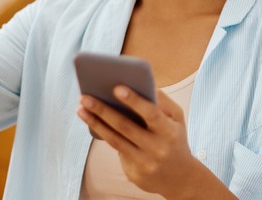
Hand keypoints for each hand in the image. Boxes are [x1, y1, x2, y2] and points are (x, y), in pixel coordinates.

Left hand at [77, 87, 217, 197]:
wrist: (180, 178)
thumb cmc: (175, 139)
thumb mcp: (177, 119)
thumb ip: (163, 101)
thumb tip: (142, 84)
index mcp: (170, 132)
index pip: (152, 114)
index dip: (135, 101)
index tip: (116, 88)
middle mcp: (157, 149)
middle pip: (125, 127)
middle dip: (103, 110)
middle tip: (85, 97)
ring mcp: (144, 163)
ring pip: (115, 140)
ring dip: (95, 123)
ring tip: (81, 109)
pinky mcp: (134, 174)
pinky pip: (116, 151)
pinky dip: (104, 135)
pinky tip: (93, 123)